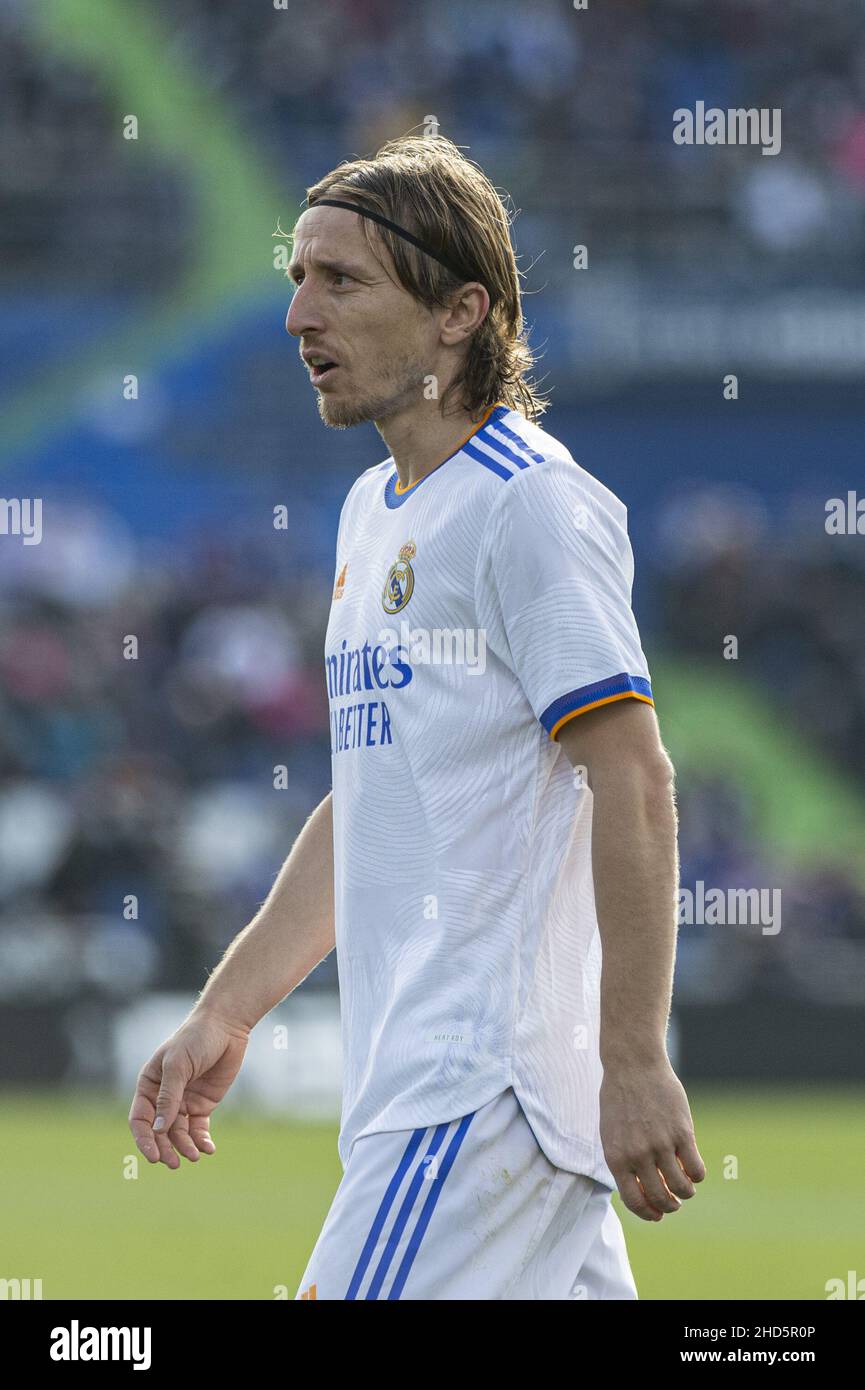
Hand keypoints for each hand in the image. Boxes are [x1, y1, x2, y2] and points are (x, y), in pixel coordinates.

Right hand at [128, 1009, 250, 1168]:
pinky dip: (201, 1141)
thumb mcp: (178, 1066)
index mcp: (149, 1085)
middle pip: (159, 1131)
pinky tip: (208, 1149)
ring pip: (179, 1133)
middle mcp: (163, 1097)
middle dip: (165, 1148)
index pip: (140, 1119)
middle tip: (174, 1164)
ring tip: (195, 1156)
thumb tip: (159, 1129)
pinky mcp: (202, 1104)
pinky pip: (198, 1128)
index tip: (154, 1156)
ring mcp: (183, 1102)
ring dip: (184, 1147)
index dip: (144, 1139)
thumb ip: (169, 1097)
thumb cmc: (195, 1039)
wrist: (226, 1026)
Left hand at [599, 1055, 705, 1220]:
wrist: (633, 1064)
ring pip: (682, 1187)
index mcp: (617, 1157)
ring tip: (686, 1187)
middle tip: (675, 1203)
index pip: (634, 1202)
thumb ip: (623, 1161)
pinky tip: (694, 1169)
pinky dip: (698, 1175)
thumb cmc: (620, 1098)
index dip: (649, 1214)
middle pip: (660, 1198)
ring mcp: (661, 1144)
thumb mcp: (611, 1133)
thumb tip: (641, 1190)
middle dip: (670, 1206)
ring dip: (686, 1193)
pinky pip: (696, 1168)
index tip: (658, 1215)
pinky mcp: (682, 1132)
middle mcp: (638, 1155)